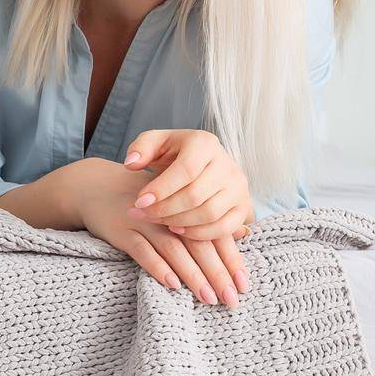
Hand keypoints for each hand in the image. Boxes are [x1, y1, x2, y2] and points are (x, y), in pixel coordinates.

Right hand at [72, 157, 248, 306]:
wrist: (95, 185)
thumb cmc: (144, 200)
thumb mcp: (174, 203)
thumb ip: (203, 220)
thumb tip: (243, 235)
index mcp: (184, 206)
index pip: (214, 234)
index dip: (230, 260)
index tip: (245, 285)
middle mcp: (167, 213)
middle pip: (197, 244)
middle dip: (216, 274)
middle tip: (231, 300)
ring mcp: (143, 221)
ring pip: (173, 249)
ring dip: (192, 274)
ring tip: (208, 298)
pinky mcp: (120, 230)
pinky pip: (140, 250)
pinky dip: (156, 266)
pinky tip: (171, 283)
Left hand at [123, 129, 253, 241]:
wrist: (200, 162)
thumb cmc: (173, 152)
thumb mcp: (155, 142)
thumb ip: (140, 148)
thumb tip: (131, 164)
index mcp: (205, 143)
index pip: (186, 170)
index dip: (161, 188)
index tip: (139, 201)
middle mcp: (227, 164)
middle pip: (196, 195)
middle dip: (164, 209)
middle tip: (141, 213)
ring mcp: (238, 187)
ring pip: (209, 213)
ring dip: (178, 222)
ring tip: (155, 220)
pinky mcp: (243, 207)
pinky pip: (224, 228)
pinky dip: (199, 234)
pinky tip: (177, 230)